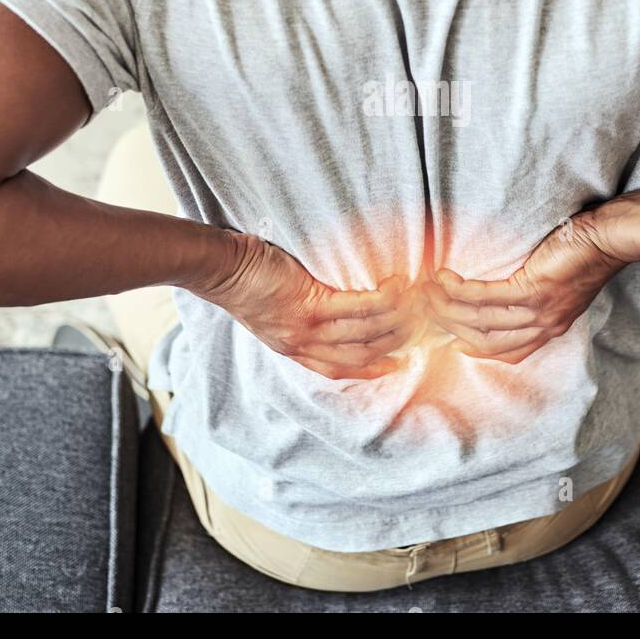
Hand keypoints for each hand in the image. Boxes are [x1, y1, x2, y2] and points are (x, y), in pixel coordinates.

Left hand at [187, 230, 411, 379]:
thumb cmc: (245, 279)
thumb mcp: (274, 310)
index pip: (339, 368)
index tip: (395, 362)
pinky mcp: (309, 306)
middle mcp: (302, 346)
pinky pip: (357, 307)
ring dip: (394, 318)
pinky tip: (396, 286)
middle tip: (418, 324)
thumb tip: (328, 306)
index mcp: (294, 349)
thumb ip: (301, 316)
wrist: (221, 269)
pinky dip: (382, 299)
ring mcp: (307, 329)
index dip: (371, 369)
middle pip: (360, 354)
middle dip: (393, 341)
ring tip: (414, 300)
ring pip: (364, 332)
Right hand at [422, 211, 629, 363]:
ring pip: (479, 319)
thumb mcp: (558, 285)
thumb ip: (533, 297)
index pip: (505, 352)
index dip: (474, 348)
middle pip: (483, 338)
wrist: (607, 239)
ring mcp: (537, 311)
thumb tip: (501, 292)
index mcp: (548, 329)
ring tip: (427, 290)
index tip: (451, 339)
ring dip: (447, 304)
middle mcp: (541, 327)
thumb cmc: (582, 252)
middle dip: (450, 323)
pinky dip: (459, 288)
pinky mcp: (532, 290)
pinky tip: (443, 278)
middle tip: (426, 306)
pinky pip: (484, 296)